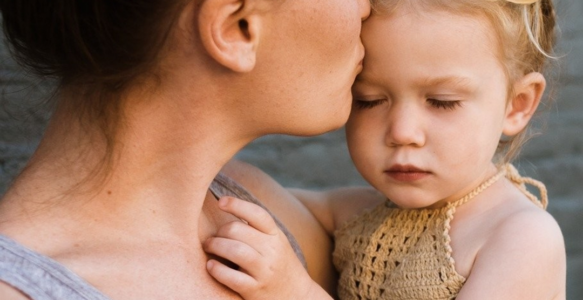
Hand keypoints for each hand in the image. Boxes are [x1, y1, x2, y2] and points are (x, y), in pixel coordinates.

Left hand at [204, 196, 331, 299]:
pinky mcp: (255, 290)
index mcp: (276, 235)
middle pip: (238, 230)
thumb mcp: (276, 242)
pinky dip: (217, 269)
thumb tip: (229, 206)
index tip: (221, 202)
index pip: (257, 213)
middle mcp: (272, 251)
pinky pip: (231, 277)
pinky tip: (211, 266)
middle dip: (219, 231)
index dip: (237, 204)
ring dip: (215, 245)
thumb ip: (257, 228)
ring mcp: (264, 271)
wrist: (297, 296)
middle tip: (212, 237)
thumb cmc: (279, 264)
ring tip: (208, 246)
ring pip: (235, 250)